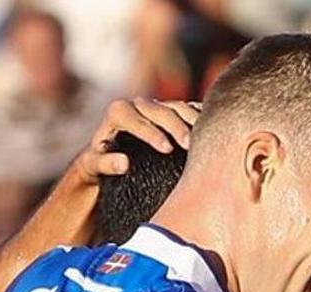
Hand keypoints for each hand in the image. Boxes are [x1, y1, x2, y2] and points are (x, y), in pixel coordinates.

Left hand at [71, 98, 199, 184]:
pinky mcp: (177, 114)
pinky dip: (205, 118)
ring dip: (193, 121)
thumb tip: (124, 163)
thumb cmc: (101, 165)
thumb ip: (104, 164)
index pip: (132, 116)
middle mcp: (140, 106)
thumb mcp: (93, 167)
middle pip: (160, 109)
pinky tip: (216, 132)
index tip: (165, 149)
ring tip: (204, 140)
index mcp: (118, 112)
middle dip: (175, 126)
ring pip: (179, 106)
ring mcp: (161, 108)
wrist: (114, 158)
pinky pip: (194, 110)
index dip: (149, 131)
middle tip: (188, 146)